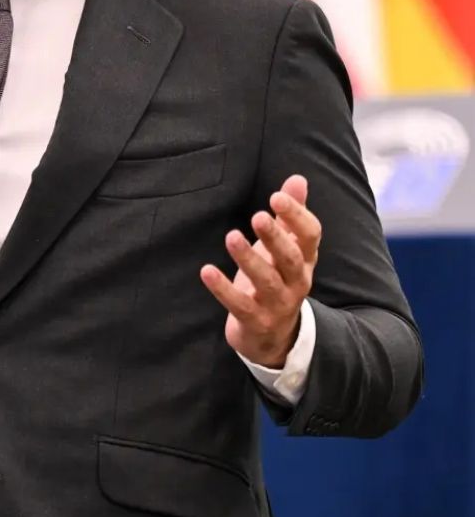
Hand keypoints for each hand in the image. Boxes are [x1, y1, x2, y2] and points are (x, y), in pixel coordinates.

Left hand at [201, 175, 320, 367]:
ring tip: (231, 237)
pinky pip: (239, 305)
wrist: (274, 337)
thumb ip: (289, 216)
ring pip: (266, 281)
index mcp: (305, 260)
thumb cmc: (277, 280)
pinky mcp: (255, 321)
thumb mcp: (286, 248)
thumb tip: (297, 179)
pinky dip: (222, 289)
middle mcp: (296, 282)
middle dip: (276, 238)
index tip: (277, 196)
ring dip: (248, 259)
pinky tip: (206, 271)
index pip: (311, 235)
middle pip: (292, 258)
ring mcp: (277, 304)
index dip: (297, 215)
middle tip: (258, 216)